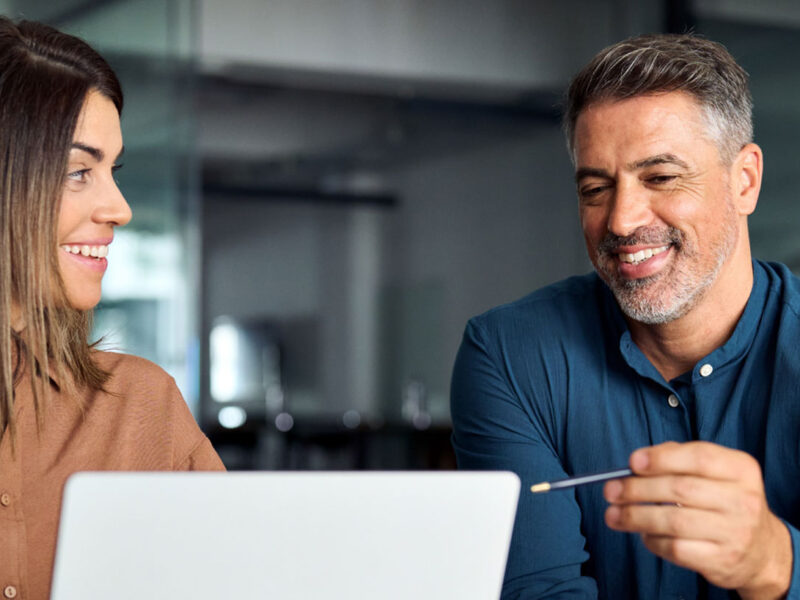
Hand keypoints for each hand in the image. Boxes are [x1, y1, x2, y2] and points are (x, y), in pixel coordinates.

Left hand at [603, 441, 791, 599]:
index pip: (700, 457)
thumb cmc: (724, 500)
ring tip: (613, 514)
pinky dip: (652, 540)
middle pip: (680, 489)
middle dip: (637, 489)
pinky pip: (676, 548)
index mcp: (741, 469)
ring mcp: (735, 532)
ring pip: (673, 521)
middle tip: (611, 490)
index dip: (662, 458)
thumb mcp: (716, 472)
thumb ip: (679, 458)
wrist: (761, 549)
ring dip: (635, 517)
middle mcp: (743, 500)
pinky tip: (643, 534)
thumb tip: (637, 462)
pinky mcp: (722, 560)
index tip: (633, 462)